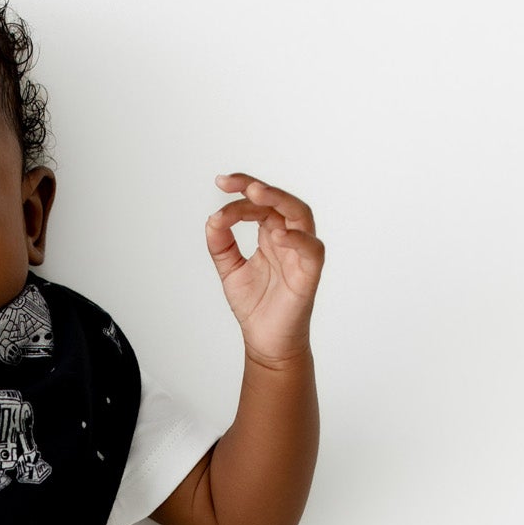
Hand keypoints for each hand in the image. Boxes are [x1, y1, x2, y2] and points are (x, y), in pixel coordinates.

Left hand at [205, 174, 324, 369]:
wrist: (265, 342)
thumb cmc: (255, 305)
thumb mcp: (229, 269)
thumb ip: (221, 244)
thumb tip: (212, 219)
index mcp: (270, 234)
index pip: (259, 203)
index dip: (240, 191)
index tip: (219, 183)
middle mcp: (288, 238)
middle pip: (280, 201)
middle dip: (257, 187)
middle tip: (232, 182)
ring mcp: (300, 254)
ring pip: (300, 215)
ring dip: (279, 201)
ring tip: (256, 192)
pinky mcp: (309, 273)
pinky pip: (311, 249)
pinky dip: (298, 238)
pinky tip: (278, 233)